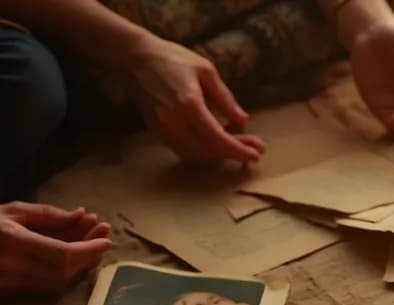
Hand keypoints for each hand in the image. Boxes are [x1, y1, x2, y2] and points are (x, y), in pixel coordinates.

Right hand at [0, 202, 111, 295]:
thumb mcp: (13, 209)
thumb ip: (50, 216)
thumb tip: (83, 217)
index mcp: (13, 242)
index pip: (63, 255)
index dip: (88, 249)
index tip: (105, 238)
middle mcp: (9, 268)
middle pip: (63, 274)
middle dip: (87, 258)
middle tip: (101, 239)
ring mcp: (3, 285)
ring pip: (53, 286)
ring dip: (75, 269)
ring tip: (88, 248)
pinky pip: (38, 290)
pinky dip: (57, 277)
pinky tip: (67, 262)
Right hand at [119, 36, 264, 162]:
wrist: (136, 59)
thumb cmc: (173, 59)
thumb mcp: (206, 71)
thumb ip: (225, 98)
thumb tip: (244, 120)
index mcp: (189, 104)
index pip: (217, 138)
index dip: (238, 149)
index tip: (257, 154)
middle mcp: (174, 122)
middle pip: (209, 151)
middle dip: (234, 153)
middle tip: (254, 149)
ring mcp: (163, 129)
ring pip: (196, 156)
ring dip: (219, 155)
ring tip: (238, 146)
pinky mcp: (157, 132)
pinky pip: (184, 151)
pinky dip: (203, 153)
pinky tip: (217, 144)